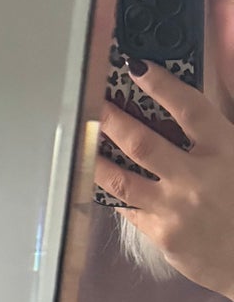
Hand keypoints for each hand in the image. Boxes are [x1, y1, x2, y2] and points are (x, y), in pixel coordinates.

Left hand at [95, 61, 233, 296]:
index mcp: (226, 150)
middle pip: (143, 143)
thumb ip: (212, 132)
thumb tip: (184, 99)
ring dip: (97, 157)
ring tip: (82, 139)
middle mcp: (198, 178)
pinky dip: (110, 190)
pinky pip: (128, 207)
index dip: (161, 84)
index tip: (136, 66)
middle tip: (92, 102)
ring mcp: (176, 209)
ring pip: (123, 179)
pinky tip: (96, 176)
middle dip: (112, 119)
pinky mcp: (162, 234)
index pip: (190, 108)